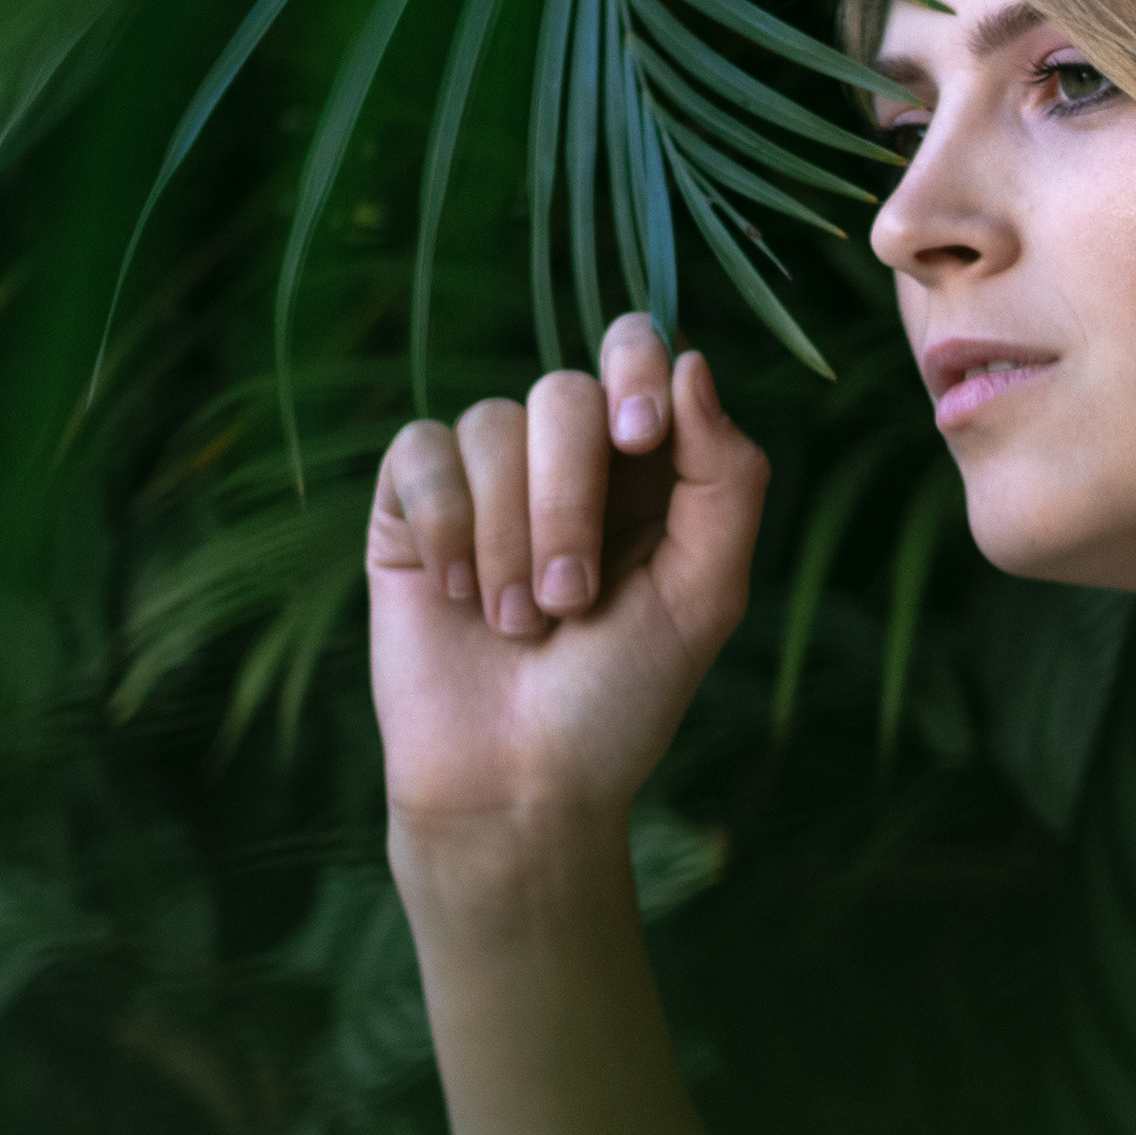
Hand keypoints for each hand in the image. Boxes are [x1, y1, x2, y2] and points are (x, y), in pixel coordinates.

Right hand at [367, 313, 768, 835]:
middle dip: (569, 503)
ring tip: (517, 624)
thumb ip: (725, 478)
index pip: (636, 351)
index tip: (643, 436)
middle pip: (563, 394)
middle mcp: (564, 459)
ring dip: (509, 539)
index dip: (636, 368)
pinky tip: (456, 594)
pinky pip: (420, 453)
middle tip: (570, 601)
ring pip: (491, 426)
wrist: (516, 782)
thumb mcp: (705, 595)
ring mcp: (483, 478)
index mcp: (645, 467)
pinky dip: (445, 526)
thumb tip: (692, 362)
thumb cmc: (620, 698)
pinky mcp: (410, 508)